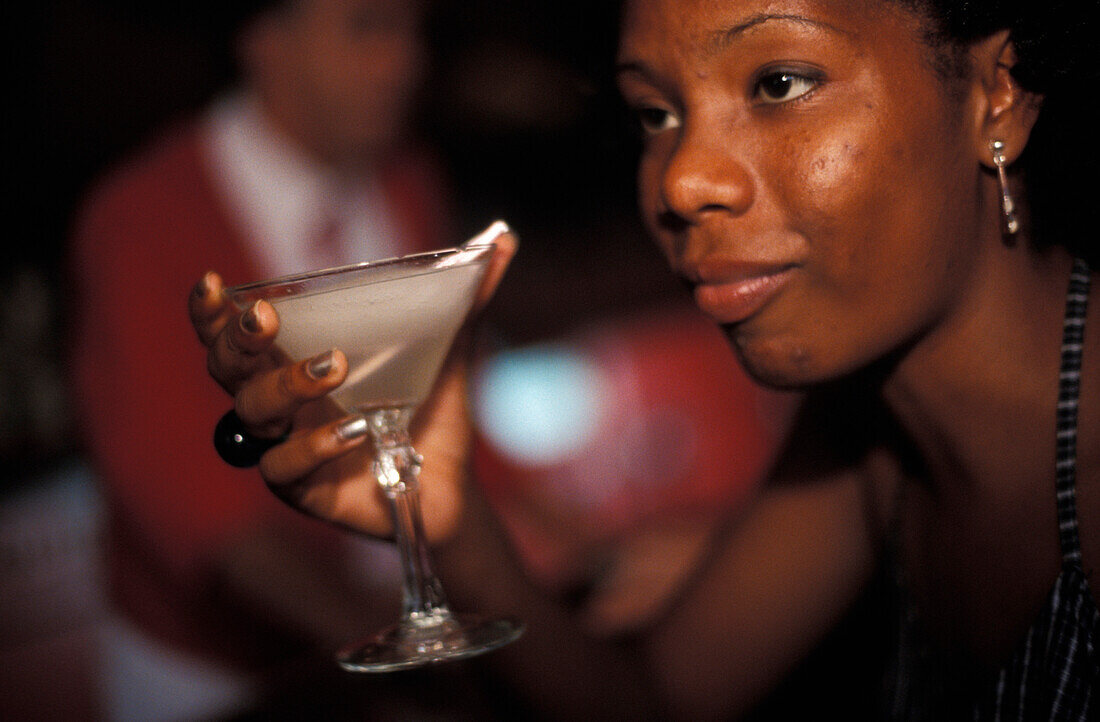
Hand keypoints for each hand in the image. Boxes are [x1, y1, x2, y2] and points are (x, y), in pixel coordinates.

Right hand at [188, 235, 516, 542]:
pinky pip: (284, 467)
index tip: (215, 283)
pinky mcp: (303, 490)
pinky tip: (354, 429)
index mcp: (295, 360)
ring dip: (285, 385)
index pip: (232, 333)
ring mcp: (286, 446)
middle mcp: (280, 403)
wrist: (454, 484)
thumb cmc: (431, 411)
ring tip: (334, 365)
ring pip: (252, 413)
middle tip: (263, 316)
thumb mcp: (449, 349)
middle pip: (227, 368)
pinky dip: (315, 445)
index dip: (211, 311)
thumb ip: (465, 297)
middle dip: (235, 338)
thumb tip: (504, 238)